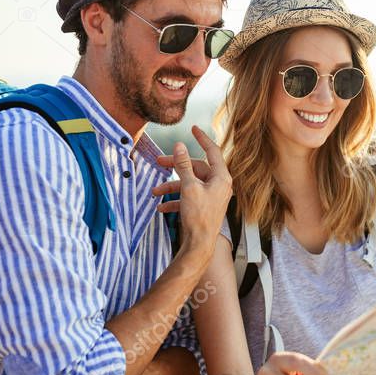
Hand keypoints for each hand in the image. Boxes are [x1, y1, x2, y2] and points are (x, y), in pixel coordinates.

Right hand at [152, 126, 231, 271]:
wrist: (199, 246)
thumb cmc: (198, 217)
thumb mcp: (188, 187)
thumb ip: (183, 165)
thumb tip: (180, 145)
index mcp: (221, 178)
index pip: (212, 151)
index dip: (202, 138)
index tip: (193, 128)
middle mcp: (219, 186)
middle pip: (196, 168)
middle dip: (175, 167)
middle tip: (158, 162)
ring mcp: (212, 197)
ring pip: (189, 183)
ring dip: (171, 186)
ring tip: (154, 192)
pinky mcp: (204, 207)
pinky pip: (188, 197)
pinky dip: (175, 200)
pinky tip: (161, 206)